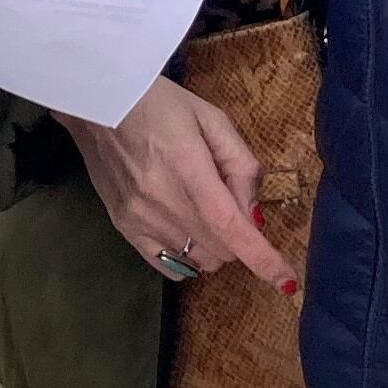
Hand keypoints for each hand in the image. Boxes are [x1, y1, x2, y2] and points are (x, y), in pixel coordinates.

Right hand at [64, 79, 294, 292]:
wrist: (99, 105)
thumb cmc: (160, 104)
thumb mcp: (211, 118)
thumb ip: (239, 165)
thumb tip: (253, 215)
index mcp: (187, 166)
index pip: (229, 225)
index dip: (262, 258)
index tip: (288, 282)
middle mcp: (161, 200)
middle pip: (219, 248)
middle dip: (238, 236)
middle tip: (227, 200)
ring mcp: (139, 218)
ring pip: (198, 260)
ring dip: (215, 246)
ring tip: (202, 209)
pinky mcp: (123, 226)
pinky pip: (167, 265)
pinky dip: (188, 258)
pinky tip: (187, 232)